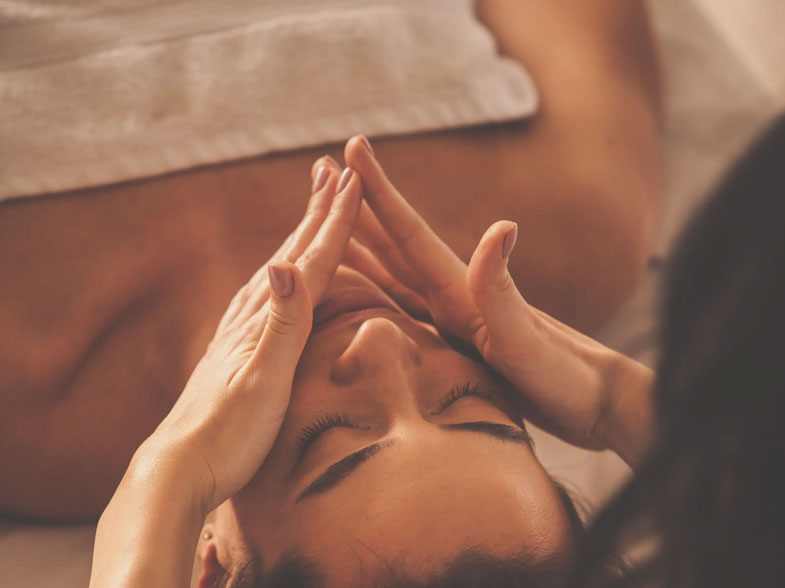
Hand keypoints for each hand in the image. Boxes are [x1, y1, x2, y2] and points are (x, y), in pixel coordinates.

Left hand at [133, 162, 362, 512]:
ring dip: (299, 235)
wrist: (178, 470)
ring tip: (312, 209)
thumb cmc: (227, 435)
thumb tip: (284, 263)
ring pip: (278, 269)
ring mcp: (240, 332)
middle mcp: (251, 317)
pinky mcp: (234, 351)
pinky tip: (276, 275)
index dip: (334, 221)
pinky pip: (264, 296)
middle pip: (292, 252)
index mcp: (266, 320)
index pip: (309, 260)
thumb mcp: (262, 382)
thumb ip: (280, 324)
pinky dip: (281, 272)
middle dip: (317, 211)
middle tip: (334, 170)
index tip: (353, 179)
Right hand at [334, 137, 652, 460]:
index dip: (378, 191)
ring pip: (393, 272)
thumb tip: (500, 225)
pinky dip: (375, 292)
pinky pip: (401, 309)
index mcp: (461, 291)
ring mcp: (455, 318)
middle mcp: (454, 296)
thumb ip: (502, 290)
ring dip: (361, 244)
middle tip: (321, 173)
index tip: (350, 147)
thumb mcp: (527, 340)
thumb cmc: (564, 378)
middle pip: (393, 242)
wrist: (595, 403)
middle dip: (357, 206)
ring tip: (327, 224)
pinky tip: (362, 292)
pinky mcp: (458, 342)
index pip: (409, 233)